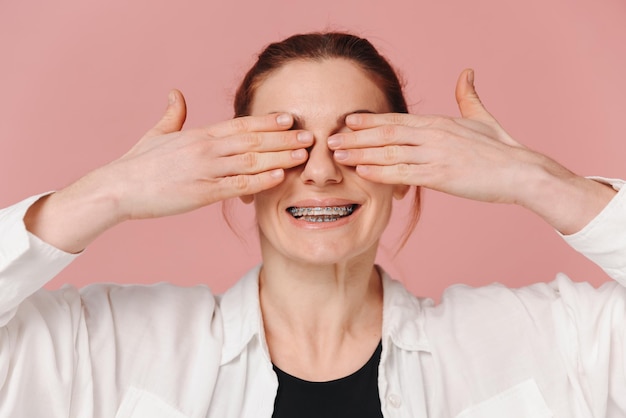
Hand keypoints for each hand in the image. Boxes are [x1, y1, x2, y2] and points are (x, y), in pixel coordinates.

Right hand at [25, 90, 312, 251]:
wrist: (118, 188)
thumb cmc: (138, 163)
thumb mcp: (157, 134)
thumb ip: (173, 114)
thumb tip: (175, 93)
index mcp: (199, 135)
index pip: (240, 124)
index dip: (267, 121)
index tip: (289, 118)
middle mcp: (206, 149)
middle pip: (253, 140)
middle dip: (283, 138)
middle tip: (309, 136)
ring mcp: (206, 171)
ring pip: (251, 161)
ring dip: (280, 157)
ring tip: (304, 156)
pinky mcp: (202, 193)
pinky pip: (238, 185)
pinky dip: (261, 181)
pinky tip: (279, 177)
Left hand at [328, 69, 552, 203]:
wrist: (522, 172)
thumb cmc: (502, 149)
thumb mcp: (482, 118)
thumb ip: (468, 96)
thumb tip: (466, 72)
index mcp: (439, 123)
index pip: (397, 119)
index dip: (370, 120)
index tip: (348, 120)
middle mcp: (434, 135)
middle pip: (387, 134)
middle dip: (356, 136)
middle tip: (331, 138)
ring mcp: (436, 155)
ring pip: (390, 152)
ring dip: (361, 154)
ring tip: (338, 155)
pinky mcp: (441, 176)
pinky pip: (404, 173)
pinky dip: (381, 172)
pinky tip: (363, 173)